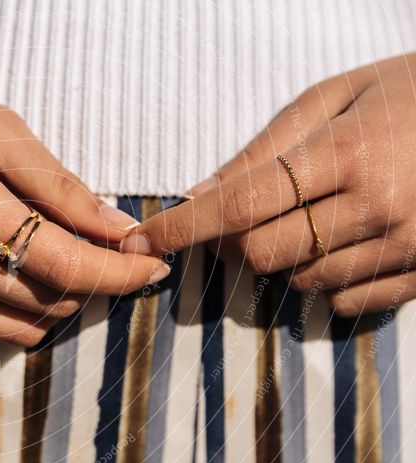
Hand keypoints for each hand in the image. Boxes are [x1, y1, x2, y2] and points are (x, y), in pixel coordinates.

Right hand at [0, 60, 169, 345]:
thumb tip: (118, 227)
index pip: (65, 265)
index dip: (119, 273)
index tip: (153, 267)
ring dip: (55, 304)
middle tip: (105, 253)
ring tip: (59, 262)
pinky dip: (11, 314)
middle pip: (47, 304)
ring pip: (16, 330)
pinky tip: (11, 274)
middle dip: (92, 286)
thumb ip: (58, 184)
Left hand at [120, 53, 415, 316]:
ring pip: (298, 282)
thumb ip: (264, 148)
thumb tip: (198, 194)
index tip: (140, 240)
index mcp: (347, 152)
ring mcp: (406, 246)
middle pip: (260, 254)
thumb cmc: (410, 92)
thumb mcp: (334, 97)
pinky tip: (339, 245)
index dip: (181, 227)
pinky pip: (345, 304)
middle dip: (230, 243)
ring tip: (304, 220)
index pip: (239, 204)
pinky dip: (324, 283)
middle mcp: (376, 207)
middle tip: (235, 218)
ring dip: (279, 259)